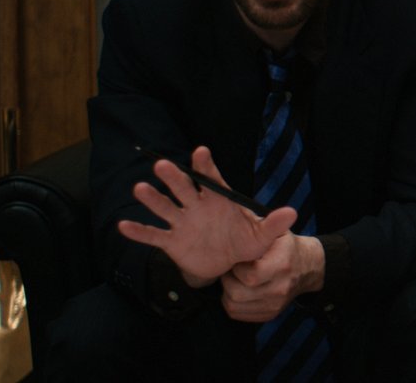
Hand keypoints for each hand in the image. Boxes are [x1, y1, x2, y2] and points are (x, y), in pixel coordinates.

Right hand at [118, 146, 297, 286]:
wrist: (227, 264)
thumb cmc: (244, 242)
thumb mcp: (261, 236)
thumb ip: (274, 224)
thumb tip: (293, 213)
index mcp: (218, 200)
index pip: (211, 179)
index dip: (206, 166)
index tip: (201, 151)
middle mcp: (197, 206)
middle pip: (184, 188)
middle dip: (174, 177)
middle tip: (162, 164)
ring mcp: (182, 222)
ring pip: (165, 207)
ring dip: (153, 199)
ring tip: (140, 188)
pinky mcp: (172, 241)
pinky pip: (154, 235)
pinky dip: (139, 232)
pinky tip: (123, 226)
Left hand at [220, 232, 325, 321]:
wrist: (307, 268)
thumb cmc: (288, 247)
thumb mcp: (280, 232)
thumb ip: (270, 225)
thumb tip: (261, 215)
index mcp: (282, 266)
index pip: (251, 276)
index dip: (238, 267)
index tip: (239, 259)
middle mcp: (279, 289)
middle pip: (237, 294)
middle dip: (228, 280)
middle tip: (233, 269)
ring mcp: (274, 305)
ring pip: (233, 305)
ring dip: (228, 292)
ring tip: (236, 279)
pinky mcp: (268, 315)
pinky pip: (237, 314)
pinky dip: (233, 302)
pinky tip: (241, 289)